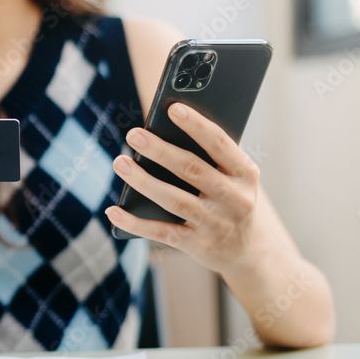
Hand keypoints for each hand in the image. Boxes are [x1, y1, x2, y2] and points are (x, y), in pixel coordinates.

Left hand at [105, 103, 261, 274]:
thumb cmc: (229, 198)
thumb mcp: (233, 177)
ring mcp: (216, 224)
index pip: (220, 144)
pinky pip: (161, 232)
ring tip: (119, 162)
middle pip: (192, 169)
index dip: (197, 125)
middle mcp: (234, 199)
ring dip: (142, 181)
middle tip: (133, 134)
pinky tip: (113, 211)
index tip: (173, 108)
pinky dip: (134, 223)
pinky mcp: (197, 245)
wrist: (246, 250)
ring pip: (174, 200)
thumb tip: (161, 132)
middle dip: (160, 150)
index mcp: (245, 173)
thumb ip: (208, 157)